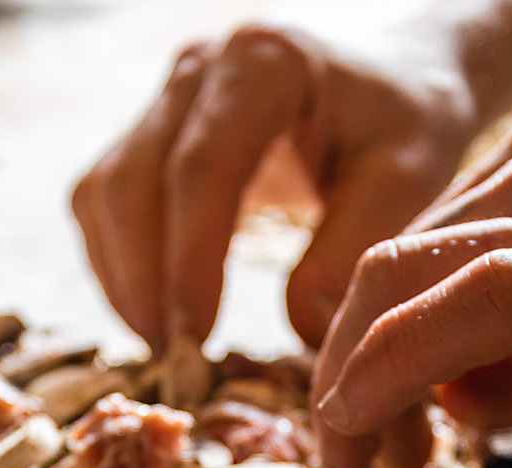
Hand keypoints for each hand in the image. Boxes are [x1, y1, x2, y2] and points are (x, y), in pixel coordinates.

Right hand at [72, 22, 481, 348]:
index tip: (194, 337)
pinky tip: (159, 313)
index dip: (187, 258)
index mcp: (263, 63)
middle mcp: (198, 69)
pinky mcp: (149, 130)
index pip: (201, 166)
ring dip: (124, 277)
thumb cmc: (407, 123)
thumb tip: (299, 333)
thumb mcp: (408, 178)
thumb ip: (352, 249)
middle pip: (132, 180)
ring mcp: (165, 96)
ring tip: (165, 346)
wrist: (399, 75)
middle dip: (143, 279)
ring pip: (103, 191)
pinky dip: (122, 263)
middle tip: (175, 359)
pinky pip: (106, 200)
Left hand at [310, 86, 511, 467]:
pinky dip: (389, 366)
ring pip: (407, 277)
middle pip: (395, 257)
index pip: (430, 242)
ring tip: (346, 458)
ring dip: (349, 377)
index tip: (366, 415)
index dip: (375, 335)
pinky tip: (361, 426)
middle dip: (343, 360)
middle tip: (339, 449)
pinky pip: (465, 307)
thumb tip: (463, 401)